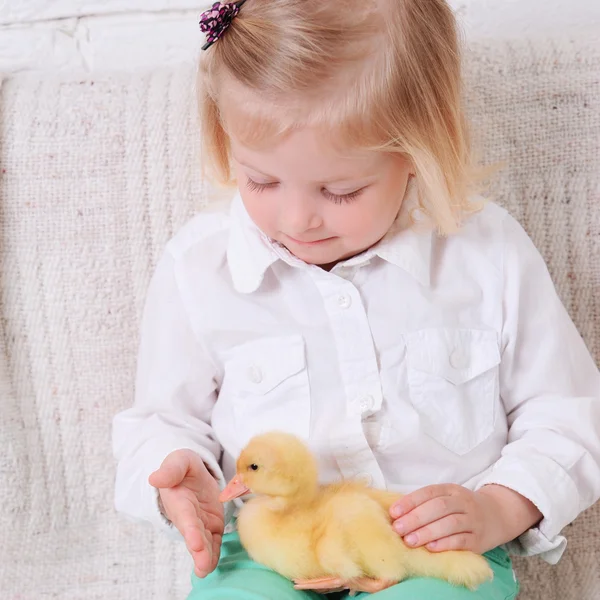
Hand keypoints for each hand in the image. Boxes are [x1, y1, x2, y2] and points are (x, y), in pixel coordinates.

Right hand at [149, 449, 223, 576]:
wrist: (190, 474)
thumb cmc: (183, 468)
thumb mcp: (179, 461)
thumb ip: (170, 469)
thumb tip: (155, 478)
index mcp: (180, 501)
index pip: (186, 518)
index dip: (190, 530)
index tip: (195, 543)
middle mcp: (188, 517)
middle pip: (194, 535)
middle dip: (198, 550)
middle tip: (203, 565)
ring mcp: (200, 524)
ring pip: (203, 543)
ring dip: (205, 557)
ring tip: (205, 570)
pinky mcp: (212, 525)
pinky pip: (214, 541)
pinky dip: (214, 553)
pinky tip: (212, 565)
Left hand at [389, 483, 541, 553]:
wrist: (498, 515)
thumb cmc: (462, 508)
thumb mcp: (448, 498)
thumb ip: (426, 504)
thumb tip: (396, 514)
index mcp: (451, 490)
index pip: (428, 492)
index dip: (410, 501)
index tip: (393, 512)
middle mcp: (463, 502)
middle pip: (438, 507)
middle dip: (415, 518)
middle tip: (398, 529)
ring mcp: (472, 520)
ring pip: (450, 524)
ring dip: (427, 532)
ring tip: (410, 541)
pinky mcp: (479, 539)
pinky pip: (462, 540)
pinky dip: (446, 544)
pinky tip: (432, 548)